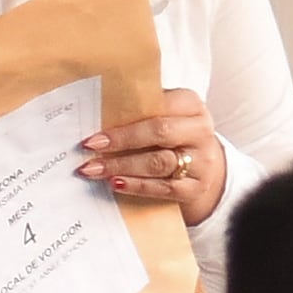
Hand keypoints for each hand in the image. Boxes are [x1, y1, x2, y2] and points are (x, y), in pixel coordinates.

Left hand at [86, 87, 225, 223]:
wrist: (202, 168)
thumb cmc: (173, 137)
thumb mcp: (165, 117)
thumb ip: (140, 114)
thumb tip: (96, 117)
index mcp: (191, 105)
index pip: (159, 104)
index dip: (125, 115)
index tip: (96, 126)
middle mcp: (200, 131)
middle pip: (159, 132)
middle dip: (121, 140)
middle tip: (90, 147)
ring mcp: (202, 161)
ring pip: (159, 162)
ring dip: (122, 166)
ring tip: (94, 169)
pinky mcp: (196, 187)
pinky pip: (164, 188)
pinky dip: (137, 186)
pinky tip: (116, 184)